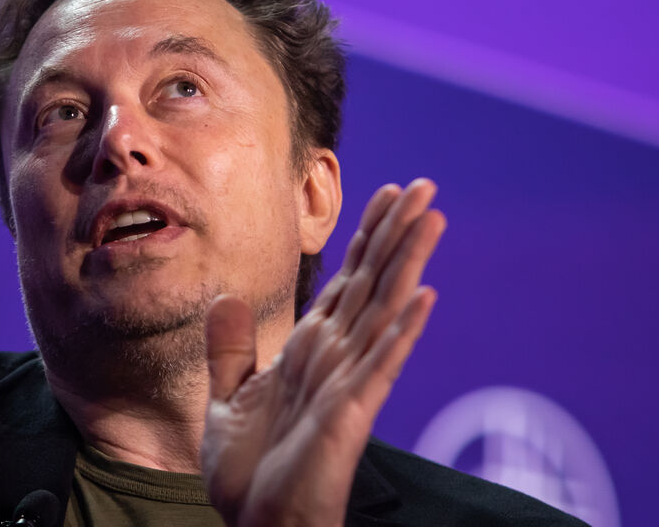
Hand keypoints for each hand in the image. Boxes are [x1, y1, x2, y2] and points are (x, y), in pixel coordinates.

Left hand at [202, 179, 444, 526]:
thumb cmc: (249, 473)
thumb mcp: (226, 399)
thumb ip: (229, 349)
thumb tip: (227, 295)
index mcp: (309, 350)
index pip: (345, 281)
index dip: (366, 237)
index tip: (384, 192)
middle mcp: (334, 357)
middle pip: (373, 283)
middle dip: (396, 234)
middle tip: (424, 186)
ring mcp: (347, 382)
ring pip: (383, 310)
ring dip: (408, 264)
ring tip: (432, 217)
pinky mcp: (350, 414)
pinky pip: (380, 365)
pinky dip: (402, 331)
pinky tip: (425, 296)